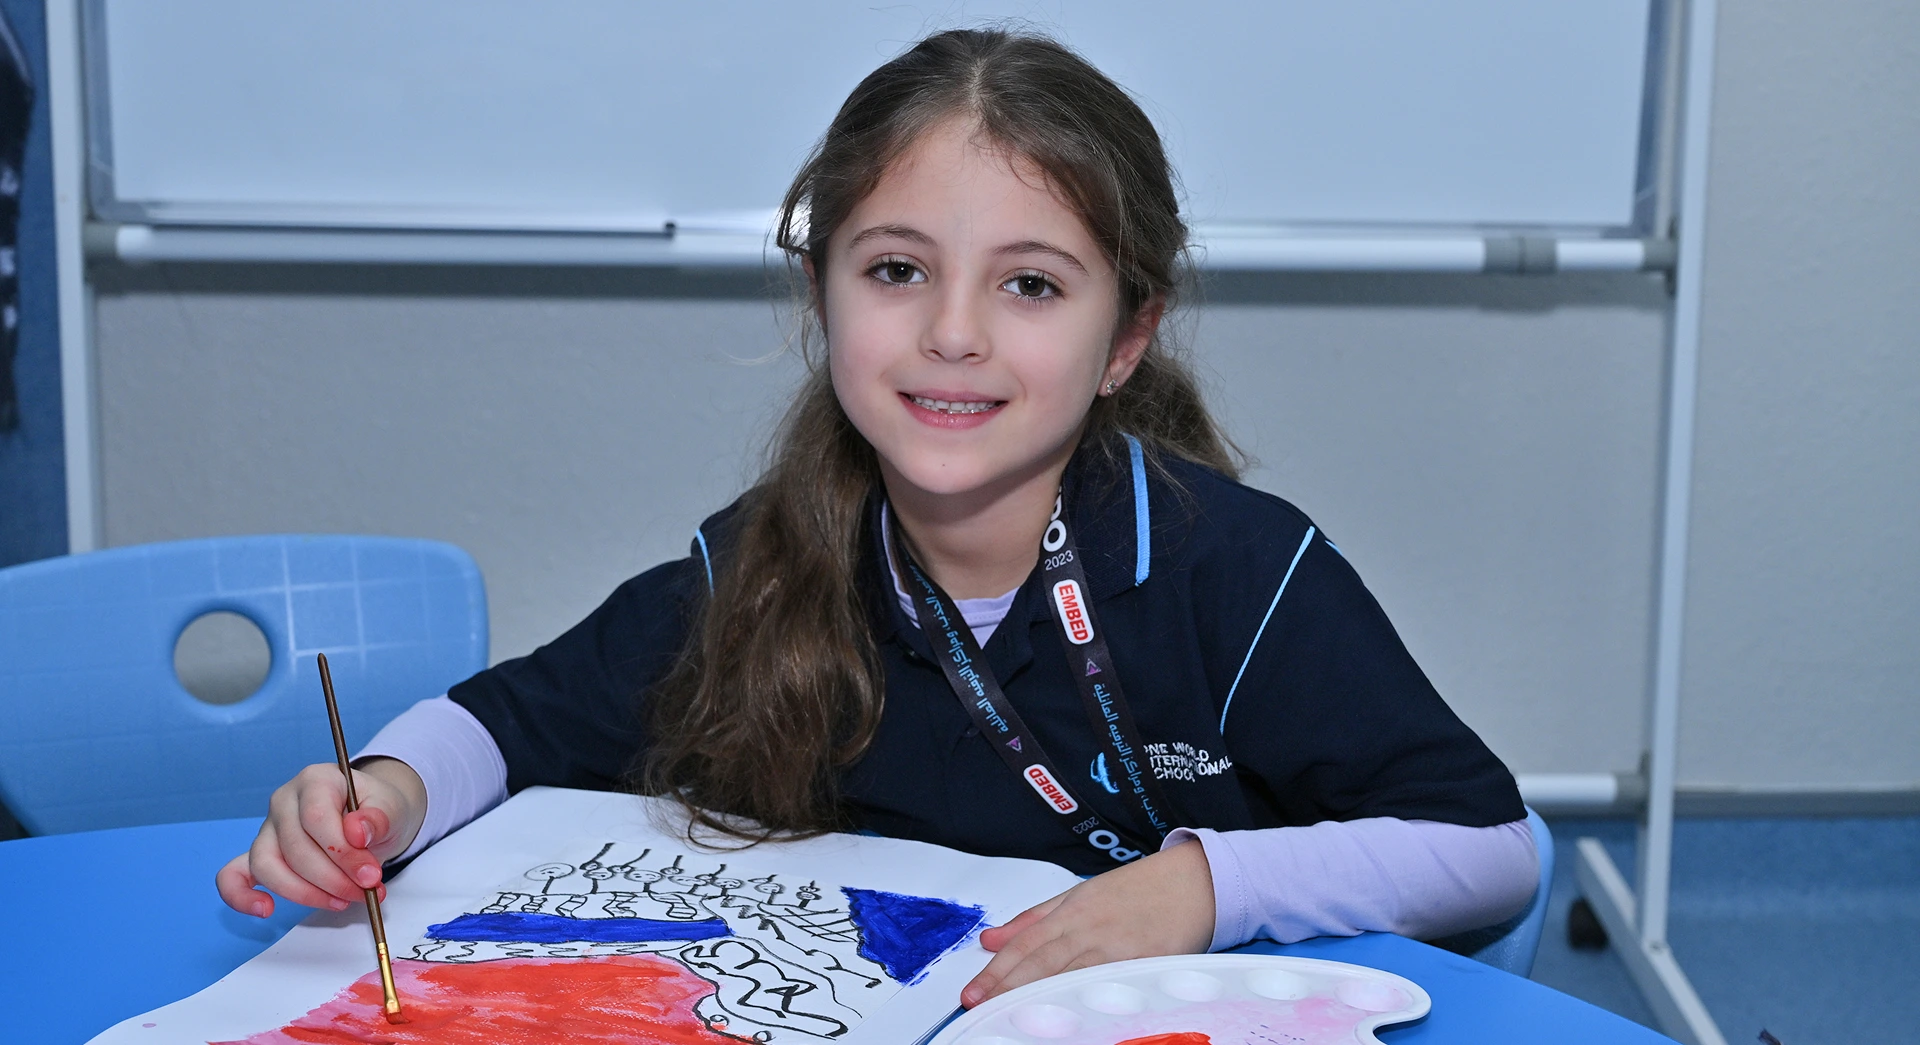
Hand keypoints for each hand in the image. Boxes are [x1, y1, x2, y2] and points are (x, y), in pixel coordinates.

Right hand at [215, 758, 426, 917]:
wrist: (373, 817)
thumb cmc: (378, 809)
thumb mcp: (392, 807)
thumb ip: (379, 817)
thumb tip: (357, 832)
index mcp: (316, 780)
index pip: (317, 818)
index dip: (343, 853)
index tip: (371, 876)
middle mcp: (284, 801)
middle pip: (295, 847)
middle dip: (332, 879)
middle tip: (365, 892)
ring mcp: (267, 829)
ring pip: (267, 866)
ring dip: (305, 893)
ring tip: (341, 901)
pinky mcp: (259, 855)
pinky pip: (234, 875)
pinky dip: (241, 895)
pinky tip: (265, 910)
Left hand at [962, 838, 1214, 1006]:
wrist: (1193, 882)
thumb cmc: (1138, 888)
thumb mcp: (1078, 894)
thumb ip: (1033, 919)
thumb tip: (991, 938)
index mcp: (1072, 912)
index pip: (1024, 945)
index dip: (996, 971)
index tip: (973, 992)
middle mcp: (1090, 931)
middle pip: (1041, 964)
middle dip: (1007, 988)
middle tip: (980, 1008)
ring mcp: (1117, 951)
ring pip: (1070, 978)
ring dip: (1038, 999)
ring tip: (1011, 1016)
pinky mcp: (1143, 967)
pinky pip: (1107, 988)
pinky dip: (1085, 1003)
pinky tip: (1067, 1018)